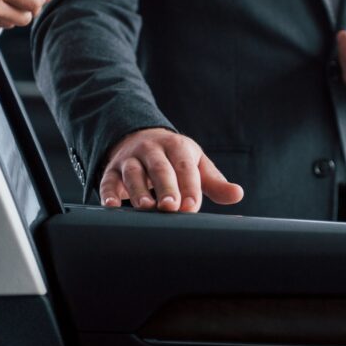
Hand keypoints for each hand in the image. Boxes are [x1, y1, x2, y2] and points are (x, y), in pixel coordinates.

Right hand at [99, 128, 244, 211]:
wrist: (140, 139)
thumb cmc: (175, 160)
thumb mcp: (195, 165)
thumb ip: (215, 183)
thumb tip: (237, 195)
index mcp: (177, 147)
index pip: (184, 166)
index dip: (189, 186)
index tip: (192, 206)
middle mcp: (151, 150)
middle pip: (159, 168)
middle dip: (166, 187)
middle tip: (171, 207)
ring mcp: (130, 159)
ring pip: (133, 173)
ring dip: (138, 190)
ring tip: (146, 207)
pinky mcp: (111, 170)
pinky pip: (108, 181)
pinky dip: (108, 193)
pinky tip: (111, 206)